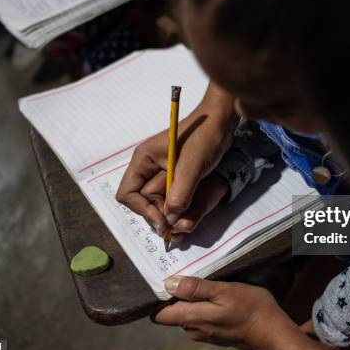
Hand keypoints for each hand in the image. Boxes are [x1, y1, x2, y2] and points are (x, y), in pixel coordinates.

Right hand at [116, 82, 238, 236]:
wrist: (221, 122)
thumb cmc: (204, 137)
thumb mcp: (192, 167)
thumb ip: (179, 195)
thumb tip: (170, 220)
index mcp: (143, 159)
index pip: (128, 193)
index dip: (143, 210)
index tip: (163, 222)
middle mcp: (148, 166)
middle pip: (143, 201)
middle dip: (157, 214)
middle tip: (175, 226)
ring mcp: (161, 171)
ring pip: (157, 201)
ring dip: (168, 212)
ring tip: (183, 221)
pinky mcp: (175, 176)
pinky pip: (170, 197)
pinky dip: (177, 206)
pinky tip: (188, 212)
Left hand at [155, 277, 336, 349]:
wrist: (271, 331)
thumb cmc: (250, 308)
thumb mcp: (223, 291)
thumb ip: (195, 289)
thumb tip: (168, 284)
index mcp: (192, 318)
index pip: (159, 314)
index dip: (158, 296)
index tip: (166, 278)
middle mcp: (193, 329)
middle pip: (172, 312)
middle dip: (177, 294)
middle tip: (190, 273)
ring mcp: (203, 333)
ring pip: (186, 313)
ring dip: (191, 298)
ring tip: (206, 282)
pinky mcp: (213, 332)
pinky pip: (199, 317)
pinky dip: (202, 305)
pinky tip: (215, 294)